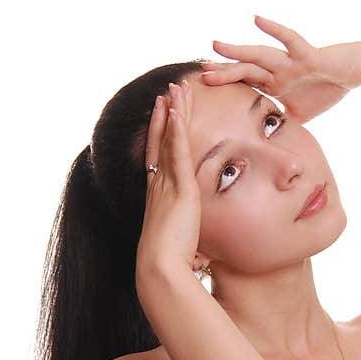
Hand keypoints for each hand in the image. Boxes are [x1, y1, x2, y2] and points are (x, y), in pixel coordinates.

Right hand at [137, 80, 202, 278]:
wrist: (161, 271)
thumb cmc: (171, 264)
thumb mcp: (183, 247)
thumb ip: (191, 241)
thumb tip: (202, 256)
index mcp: (159, 198)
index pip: (159, 158)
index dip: (161, 135)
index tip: (164, 115)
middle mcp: (158, 187)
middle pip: (161, 141)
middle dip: (164, 115)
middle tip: (167, 91)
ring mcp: (166, 186)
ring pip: (169, 141)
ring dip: (172, 113)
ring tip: (175, 89)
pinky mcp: (178, 190)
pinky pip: (176, 153)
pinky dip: (175, 130)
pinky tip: (176, 111)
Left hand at [201, 15, 360, 124]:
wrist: (353, 71)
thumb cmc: (328, 88)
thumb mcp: (301, 113)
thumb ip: (283, 123)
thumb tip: (271, 144)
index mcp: (275, 84)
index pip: (245, 85)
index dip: (226, 87)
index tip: (203, 91)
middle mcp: (278, 70)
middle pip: (245, 70)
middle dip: (224, 72)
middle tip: (201, 74)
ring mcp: (291, 62)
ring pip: (259, 56)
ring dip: (238, 52)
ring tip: (216, 46)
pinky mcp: (308, 56)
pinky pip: (289, 40)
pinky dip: (274, 30)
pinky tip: (256, 20)